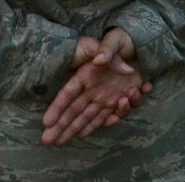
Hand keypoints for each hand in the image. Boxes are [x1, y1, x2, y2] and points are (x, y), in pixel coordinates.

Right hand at [41, 28, 149, 146]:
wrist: (137, 48)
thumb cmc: (120, 42)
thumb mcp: (114, 41)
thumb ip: (106, 50)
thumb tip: (100, 60)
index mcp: (86, 74)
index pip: (68, 93)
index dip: (57, 107)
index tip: (46, 121)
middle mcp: (92, 89)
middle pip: (74, 111)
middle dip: (60, 126)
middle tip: (47, 141)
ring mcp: (104, 97)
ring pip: (87, 118)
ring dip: (74, 130)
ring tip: (60, 142)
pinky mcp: (116, 101)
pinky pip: (108, 116)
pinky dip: (103, 123)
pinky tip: (91, 130)